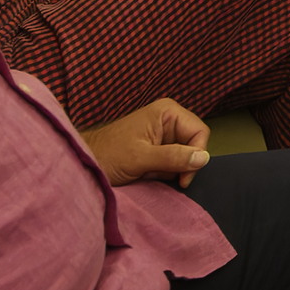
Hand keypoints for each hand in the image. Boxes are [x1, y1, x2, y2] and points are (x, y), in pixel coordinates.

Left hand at [77, 98, 210, 188]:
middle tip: (161, 174)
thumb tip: (204, 158)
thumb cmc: (108, 155)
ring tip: (148, 172)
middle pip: (194, 144)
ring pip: (184, 156)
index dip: (196, 155)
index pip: (200, 132)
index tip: (183, 178)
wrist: (85, 164)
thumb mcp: (142, 158)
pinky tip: (147, 173)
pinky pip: (173, 162)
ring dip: (170, 170)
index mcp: (168, 112)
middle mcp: (169, 119)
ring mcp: (163, 134)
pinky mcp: (158, 148)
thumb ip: (174, 157)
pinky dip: (164, 172)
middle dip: (180, 164)